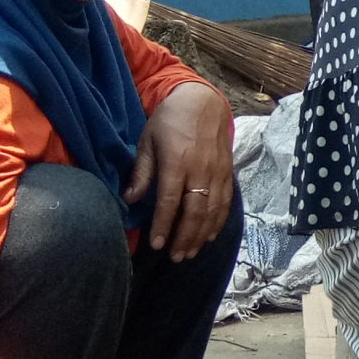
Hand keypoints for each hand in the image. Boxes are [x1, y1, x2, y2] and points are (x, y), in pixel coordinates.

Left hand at [126, 81, 232, 260]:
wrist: (203, 101)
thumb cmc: (169, 120)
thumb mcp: (147, 141)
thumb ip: (142, 172)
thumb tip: (130, 199)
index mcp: (177, 161)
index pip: (170, 201)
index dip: (163, 226)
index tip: (156, 245)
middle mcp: (200, 170)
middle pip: (194, 212)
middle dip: (185, 237)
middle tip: (175, 257)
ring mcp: (217, 172)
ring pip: (212, 211)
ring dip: (201, 235)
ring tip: (190, 252)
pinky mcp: (228, 172)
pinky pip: (225, 202)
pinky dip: (218, 222)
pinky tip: (210, 236)